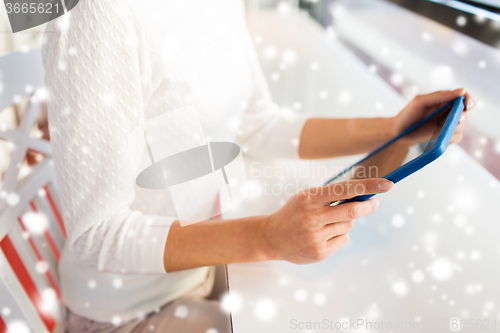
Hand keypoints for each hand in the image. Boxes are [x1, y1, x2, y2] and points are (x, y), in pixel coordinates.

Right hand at [259, 178, 392, 263]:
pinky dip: (339, 235)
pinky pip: (343, 239)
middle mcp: (312, 217)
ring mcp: (315, 236)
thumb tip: (363, 195)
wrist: (271, 237)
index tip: (387, 184)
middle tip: (375, 203)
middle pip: (352, 211)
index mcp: (309, 198)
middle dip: (368, 206)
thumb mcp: (306, 198)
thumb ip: (331, 196)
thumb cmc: (294, 213)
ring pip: (348, 226)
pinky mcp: (319, 252)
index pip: (344, 189)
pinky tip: (322, 236)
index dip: (368, 186)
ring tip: (327, 223)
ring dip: (346, 222)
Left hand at [393, 88, 475, 145]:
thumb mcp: (421, 102)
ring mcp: (447, 124)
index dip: (470, 100)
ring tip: (439, 130)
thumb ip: (441, 96)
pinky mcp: (445, 136)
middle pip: (465, 113)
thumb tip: (463, 91)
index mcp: (445, 100)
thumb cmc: (408, 114)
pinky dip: (450, 138)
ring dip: (455, 128)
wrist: (398, 133)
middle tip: (456, 120)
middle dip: (463, 116)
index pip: (464, 97)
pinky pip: (456, 137)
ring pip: (462, 126)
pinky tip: (438, 137)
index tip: (468, 104)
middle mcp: (448, 111)